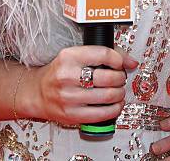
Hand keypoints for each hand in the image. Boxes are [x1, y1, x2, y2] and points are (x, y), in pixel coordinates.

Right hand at [19, 44, 138, 124]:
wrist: (38, 92)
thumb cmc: (61, 72)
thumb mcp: (76, 55)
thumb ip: (104, 54)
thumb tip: (131, 62)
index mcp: (69, 56)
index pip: (103, 54)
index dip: (118, 59)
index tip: (119, 63)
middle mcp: (67, 76)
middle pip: (108, 77)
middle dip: (120, 78)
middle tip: (120, 78)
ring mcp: (69, 97)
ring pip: (107, 96)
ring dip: (120, 93)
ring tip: (118, 90)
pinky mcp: (71, 115)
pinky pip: (101, 114)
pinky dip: (115, 109)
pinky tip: (115, 104)